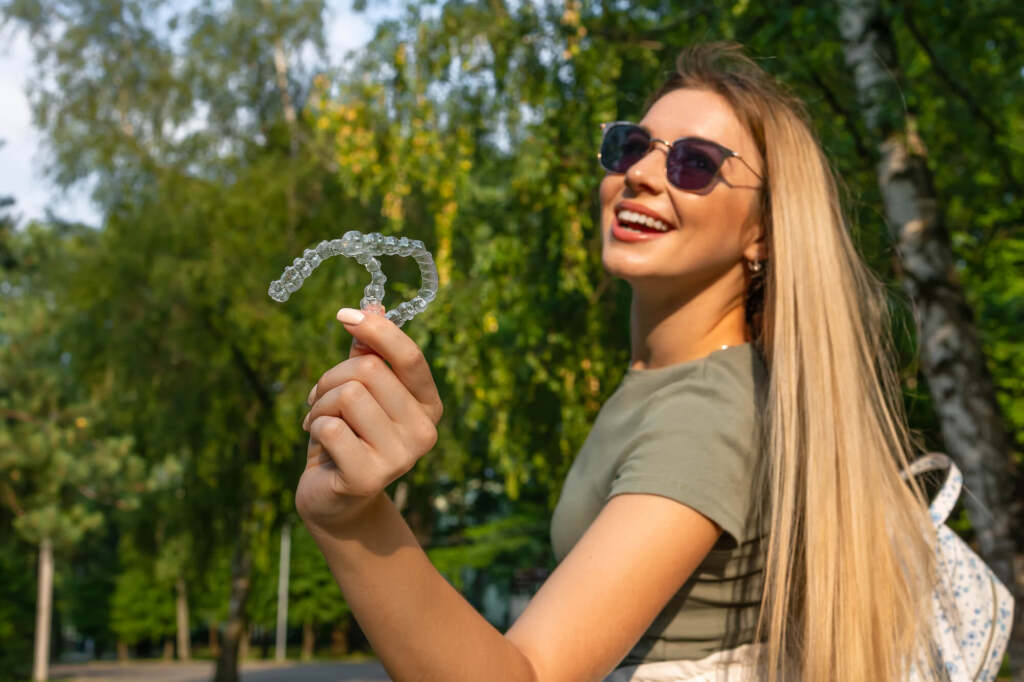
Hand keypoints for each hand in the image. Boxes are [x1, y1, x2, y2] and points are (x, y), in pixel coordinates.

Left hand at [295, 307, 442, 535]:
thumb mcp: (360, 389)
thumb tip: (373, 305)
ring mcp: (402, 457)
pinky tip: (319, 443)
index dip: (376, 328)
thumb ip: (368, 352)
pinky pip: (330, 427)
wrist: (335, 497)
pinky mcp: (370, 477)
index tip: (344, 315)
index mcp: (428, 404)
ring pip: (348, 396)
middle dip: (331, 378)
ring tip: (319, 421)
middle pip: (368, 371)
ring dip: (320, 403)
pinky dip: (315, 427)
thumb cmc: (349, 435)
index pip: (409, 356)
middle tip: (320, 398)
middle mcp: (425, 431)